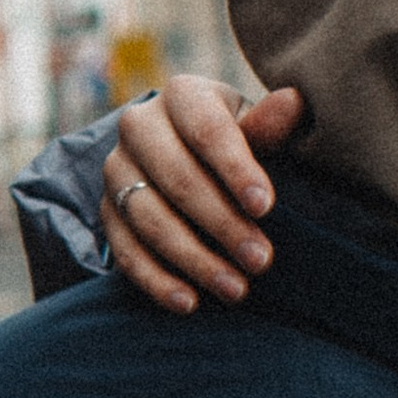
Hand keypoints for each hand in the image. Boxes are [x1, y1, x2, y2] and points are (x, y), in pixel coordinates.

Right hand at [104, 77, 304, 311]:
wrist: (192, 155)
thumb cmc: (240, 142)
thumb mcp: (258, 129)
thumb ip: (271, 126)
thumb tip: (292, 103)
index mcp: (182, 95)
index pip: (207, 131)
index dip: (236, 169)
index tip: (265, 207)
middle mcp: (139, 126)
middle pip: (177, 179)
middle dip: (222, 224)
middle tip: (262, 261)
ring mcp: (116, 170)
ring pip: (150, 218)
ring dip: (194, 259)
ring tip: (237, 290)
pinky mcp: (105, 210)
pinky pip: (125, 250)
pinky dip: (156, 280)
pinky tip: (189, 303)